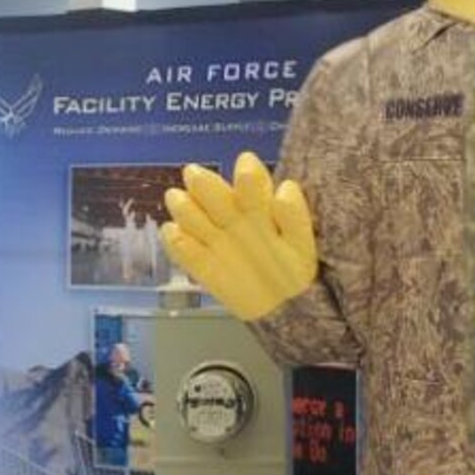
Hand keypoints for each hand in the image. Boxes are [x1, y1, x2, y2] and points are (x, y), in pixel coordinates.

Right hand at [161, 152, 317, 322]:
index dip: (247, 175)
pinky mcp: (201, 263)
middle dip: (203, 183)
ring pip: (192, 216)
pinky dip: (176, 241)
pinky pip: (183, 250)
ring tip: (177, 198)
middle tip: (194, 173)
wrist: (282, 307)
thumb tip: (285, 188)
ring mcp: (214, 239)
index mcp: (258, 205)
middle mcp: (232, 216)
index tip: (246, 167)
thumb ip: (294, 217)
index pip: (251, 184)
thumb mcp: (301, 243)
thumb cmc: (294, 269)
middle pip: (213, 194)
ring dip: (184, 207)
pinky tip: (173, 231)